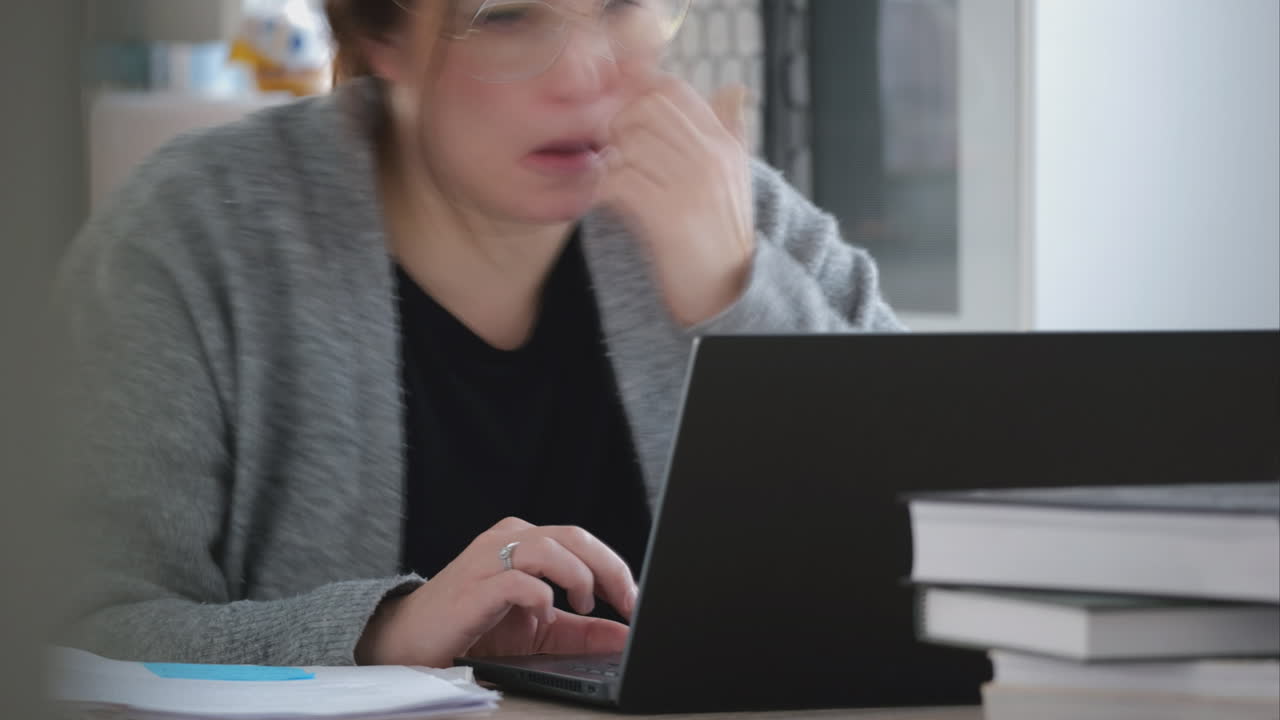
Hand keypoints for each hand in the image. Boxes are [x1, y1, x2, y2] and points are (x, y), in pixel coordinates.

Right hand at [356, 517, 637, 667]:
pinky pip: (516, 580)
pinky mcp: (473, 589)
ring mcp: (487, 561)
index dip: (615, 566)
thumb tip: (624, 634)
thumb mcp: (539, 630)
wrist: (409, 642)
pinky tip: (545, 614)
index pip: (581, 539)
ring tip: (583, 604)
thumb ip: (580, 630)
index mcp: (524, 541)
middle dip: (609, 568)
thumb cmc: (472, 628)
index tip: (635, 599)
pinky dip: (540, 595)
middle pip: (572, 537)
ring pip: (547, 548)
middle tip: (627, 601)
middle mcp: (506, 541)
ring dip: (576, 576)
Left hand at [598, 70, 754, 326]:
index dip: (637, 94)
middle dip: (618, 125)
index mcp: (724, 144)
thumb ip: (731, 130)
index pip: (673, 90)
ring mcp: (691, 186)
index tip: (621, 118)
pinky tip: (604, 201)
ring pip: (629, 143)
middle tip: (612, 152)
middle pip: (646, 109)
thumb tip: (734, 89)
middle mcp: (711, 158)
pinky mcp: (668, 216)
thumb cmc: (721, 232)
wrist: (727, 290)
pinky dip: (602, 189)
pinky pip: (619, 181)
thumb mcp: (735, 176)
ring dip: (609, 159)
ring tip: (610, 179)